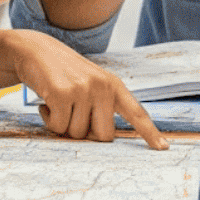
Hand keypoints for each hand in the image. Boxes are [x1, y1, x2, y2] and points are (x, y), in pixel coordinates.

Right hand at [6, 31, 167, 148]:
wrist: (36, 51)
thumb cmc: (64, 74)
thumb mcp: (90, 84)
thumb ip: (101, 106)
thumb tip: (104, 137)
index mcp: (114, 86)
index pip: (136, 112)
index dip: (149, 132)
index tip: (164, 148)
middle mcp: (103, 87)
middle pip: (104, 136)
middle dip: (86, 133)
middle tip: (72, 115)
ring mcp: (84, 89)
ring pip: (78, 133)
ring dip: (63, 125)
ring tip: (58, 103)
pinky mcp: (63, 93)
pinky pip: (59, 127)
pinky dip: (49, 121)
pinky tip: (46, 103)